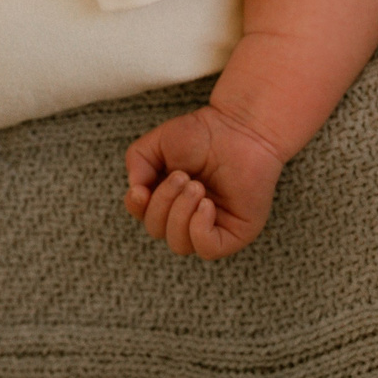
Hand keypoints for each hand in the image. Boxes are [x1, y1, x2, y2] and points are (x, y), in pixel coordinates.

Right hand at [123, 105, 285, 259]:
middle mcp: (190, 217)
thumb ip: (137, 163)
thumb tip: (136, 192)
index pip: (145, 217)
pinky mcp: (235, 233)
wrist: (241, 128)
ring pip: (180, 244)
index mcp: (171, 199)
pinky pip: (208, 249)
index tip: (140, 189)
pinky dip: (199, 229)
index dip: (137, 207)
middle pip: (158, 231)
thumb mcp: (157, 142)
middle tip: (182, 176)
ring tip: (196, 186)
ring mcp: (213, 227)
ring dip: (181, 213)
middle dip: (164, 203)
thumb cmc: (203, 134)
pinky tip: (206, 204)